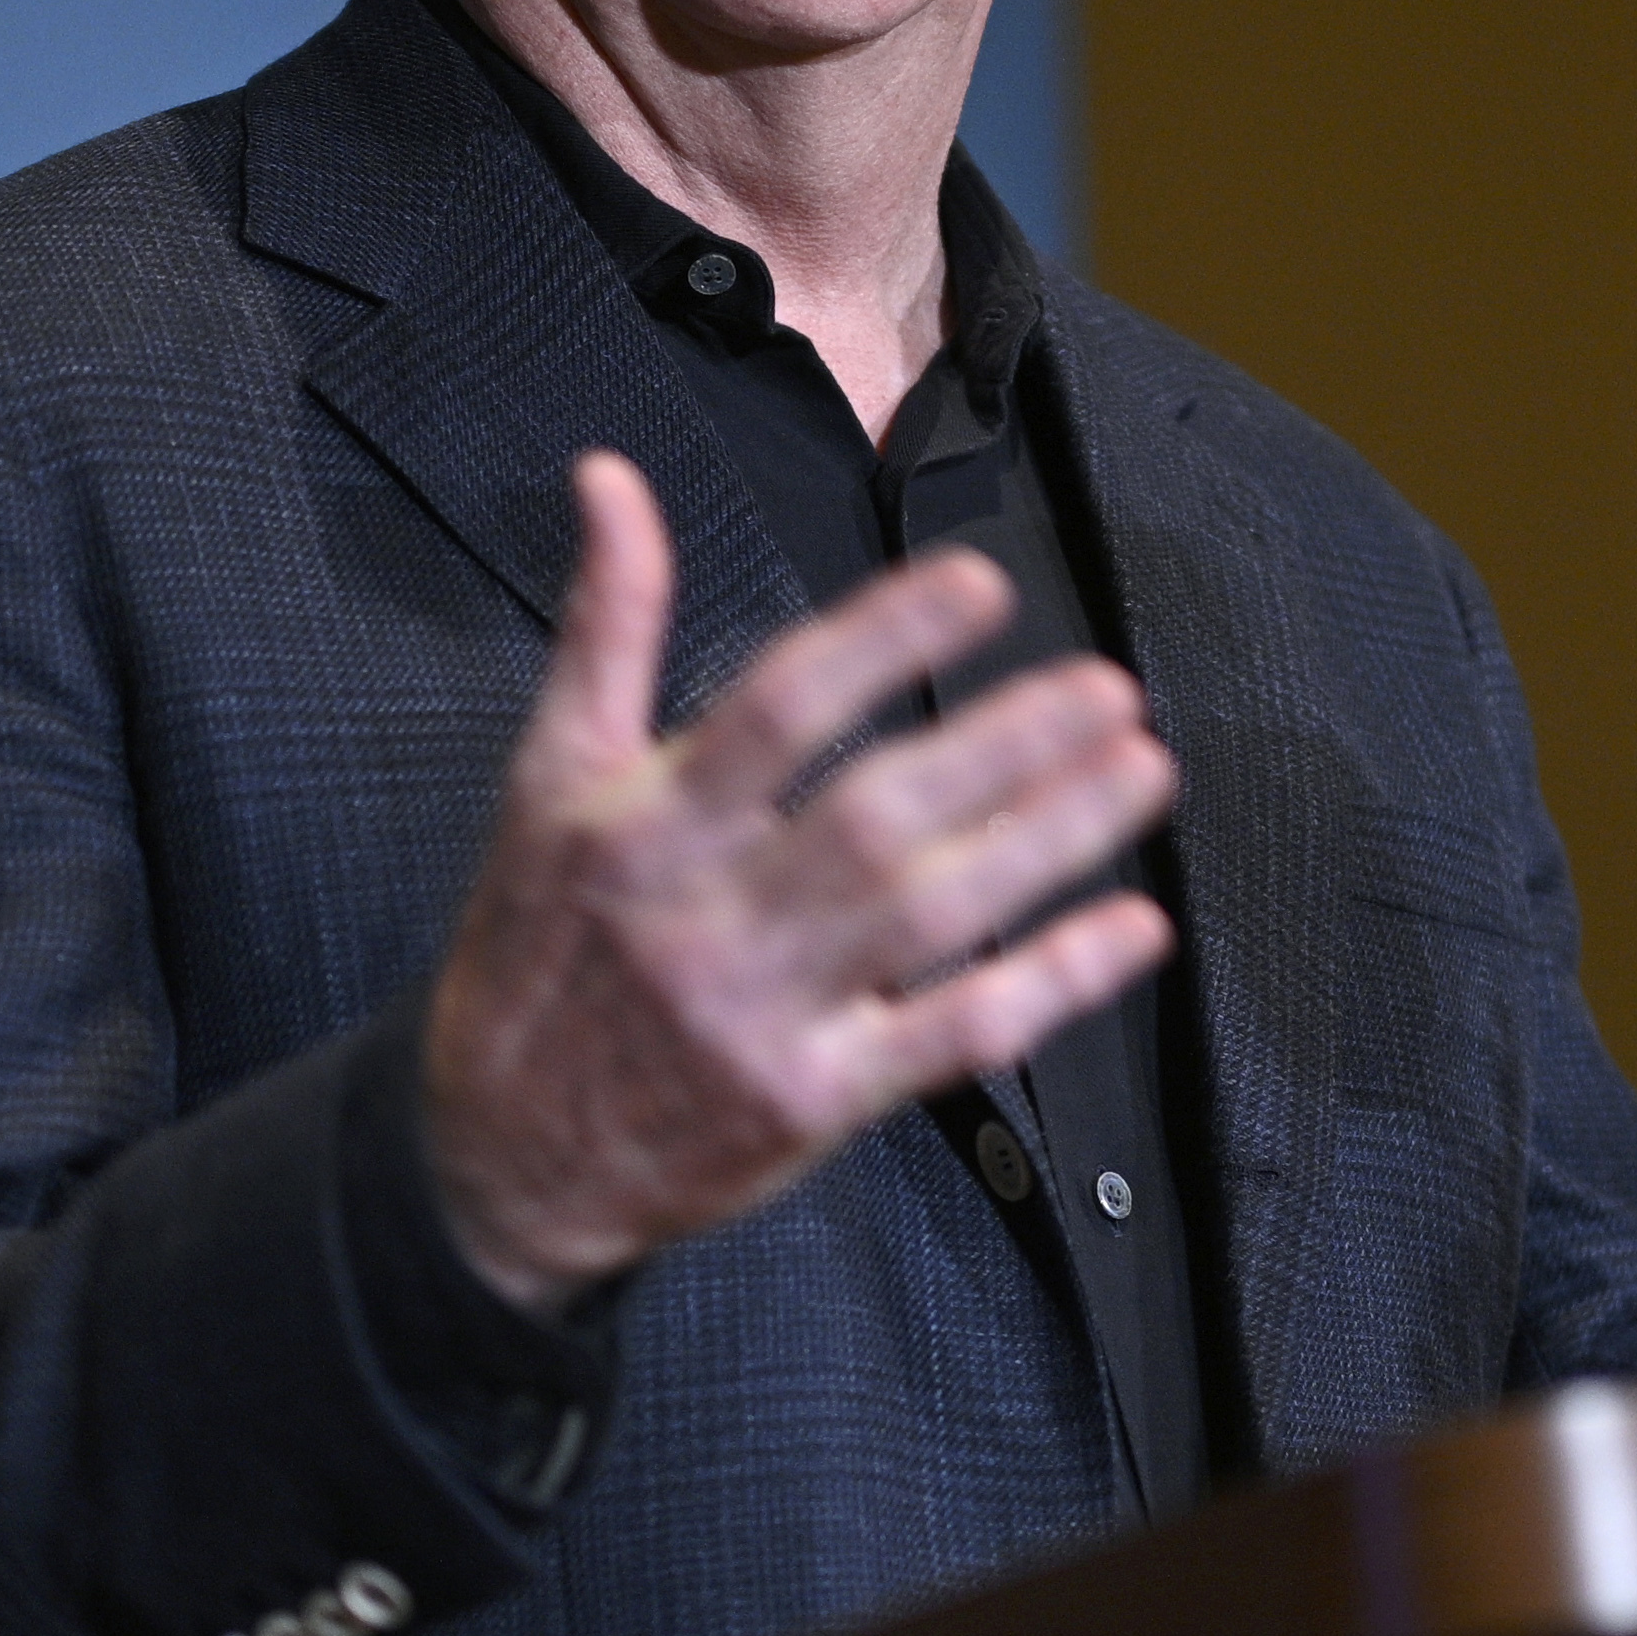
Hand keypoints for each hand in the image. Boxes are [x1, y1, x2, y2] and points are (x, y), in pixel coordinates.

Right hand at [422, 453, 1181, 1308]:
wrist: (495, 1156)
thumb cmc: (534, 952)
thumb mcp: (546, 780)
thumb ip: (605, 627)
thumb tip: (612, 479)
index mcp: (645, 823)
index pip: (780, 708)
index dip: (884, 639)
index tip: (981, 587)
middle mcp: (708, 916)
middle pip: (878, 813)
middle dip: (1005, 744)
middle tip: (1106, 687)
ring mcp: (767, 1016)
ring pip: (934, 916)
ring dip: (1051, 841)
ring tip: (1140, 770)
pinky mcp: (814, 1104)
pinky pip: (951, 1035)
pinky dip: (1051, 982)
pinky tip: (1130, 926)